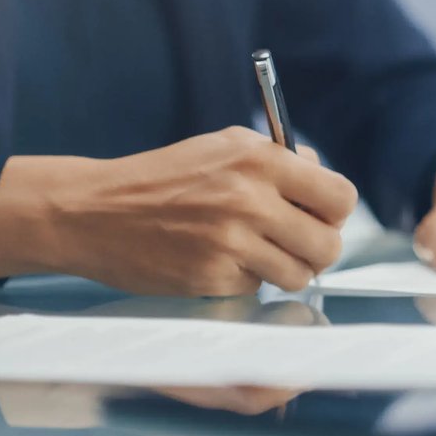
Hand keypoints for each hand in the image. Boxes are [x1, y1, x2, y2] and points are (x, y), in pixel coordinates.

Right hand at [0, 127, 359, 295]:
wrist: (95, 211)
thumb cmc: (162, 177)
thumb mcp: (222, 148)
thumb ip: (278, 160)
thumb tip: (322, 178)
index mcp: (259, 159)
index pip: (340, 196)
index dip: (335, 212)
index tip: (320, 216)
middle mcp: (250, 198)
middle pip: (329, 244)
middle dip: (317, 249)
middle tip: (295, 245)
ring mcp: (231, 241)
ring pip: (299, 274)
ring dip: (285, 270)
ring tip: (256, 254)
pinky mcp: (212, 276)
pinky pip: (257, 288)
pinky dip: (245, 279)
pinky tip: (218, 261)